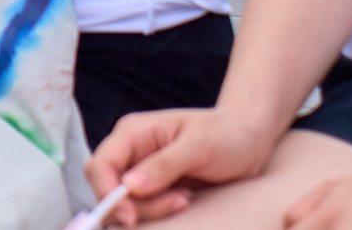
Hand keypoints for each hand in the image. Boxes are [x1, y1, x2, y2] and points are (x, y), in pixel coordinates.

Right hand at [87, 106, 282, 222]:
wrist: (250, 138)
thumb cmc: (226, 134)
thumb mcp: (199, 146)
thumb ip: (163, 165)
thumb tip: (129, 186)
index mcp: (133, 133)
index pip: (100, 165)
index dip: (107, 193)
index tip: (130, 218)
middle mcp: (131, 151)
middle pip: (109, 188)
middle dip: (138, 205)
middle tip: (178, 204)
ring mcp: (142, 169)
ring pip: (128, 202)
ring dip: (155, 209)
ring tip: (186, 198)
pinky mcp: (156, 186)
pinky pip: (145, 206)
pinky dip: (162, 211)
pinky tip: (185, 199)